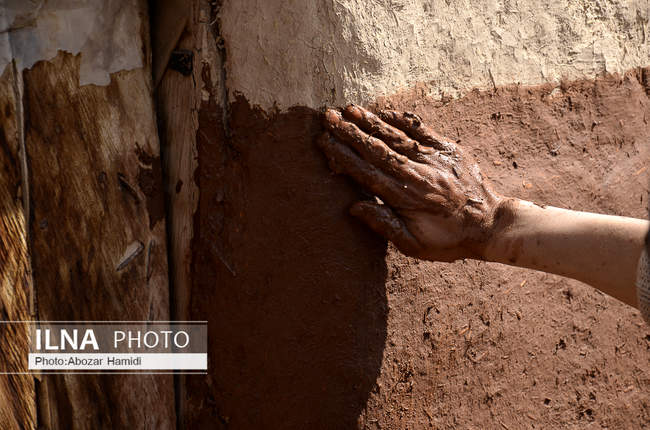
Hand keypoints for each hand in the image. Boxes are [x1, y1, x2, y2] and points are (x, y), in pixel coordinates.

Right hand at [318, 105, 505, 261]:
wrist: (491, 225)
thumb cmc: (449, 240)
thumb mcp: (414, 245)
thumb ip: (384, 225)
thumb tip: (354, 207)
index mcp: (406, 198)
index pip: (366, 172)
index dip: (343, 155)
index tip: (325, 141)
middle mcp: (417, 174)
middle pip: (377, 149)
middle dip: (351, 132)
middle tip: (329, 116)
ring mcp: (434, 159)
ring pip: (396, 136)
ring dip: (371, 122)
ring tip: (350, 109)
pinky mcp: (448, 149)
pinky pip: (421, 130)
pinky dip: (402, 120)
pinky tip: (385, 112)